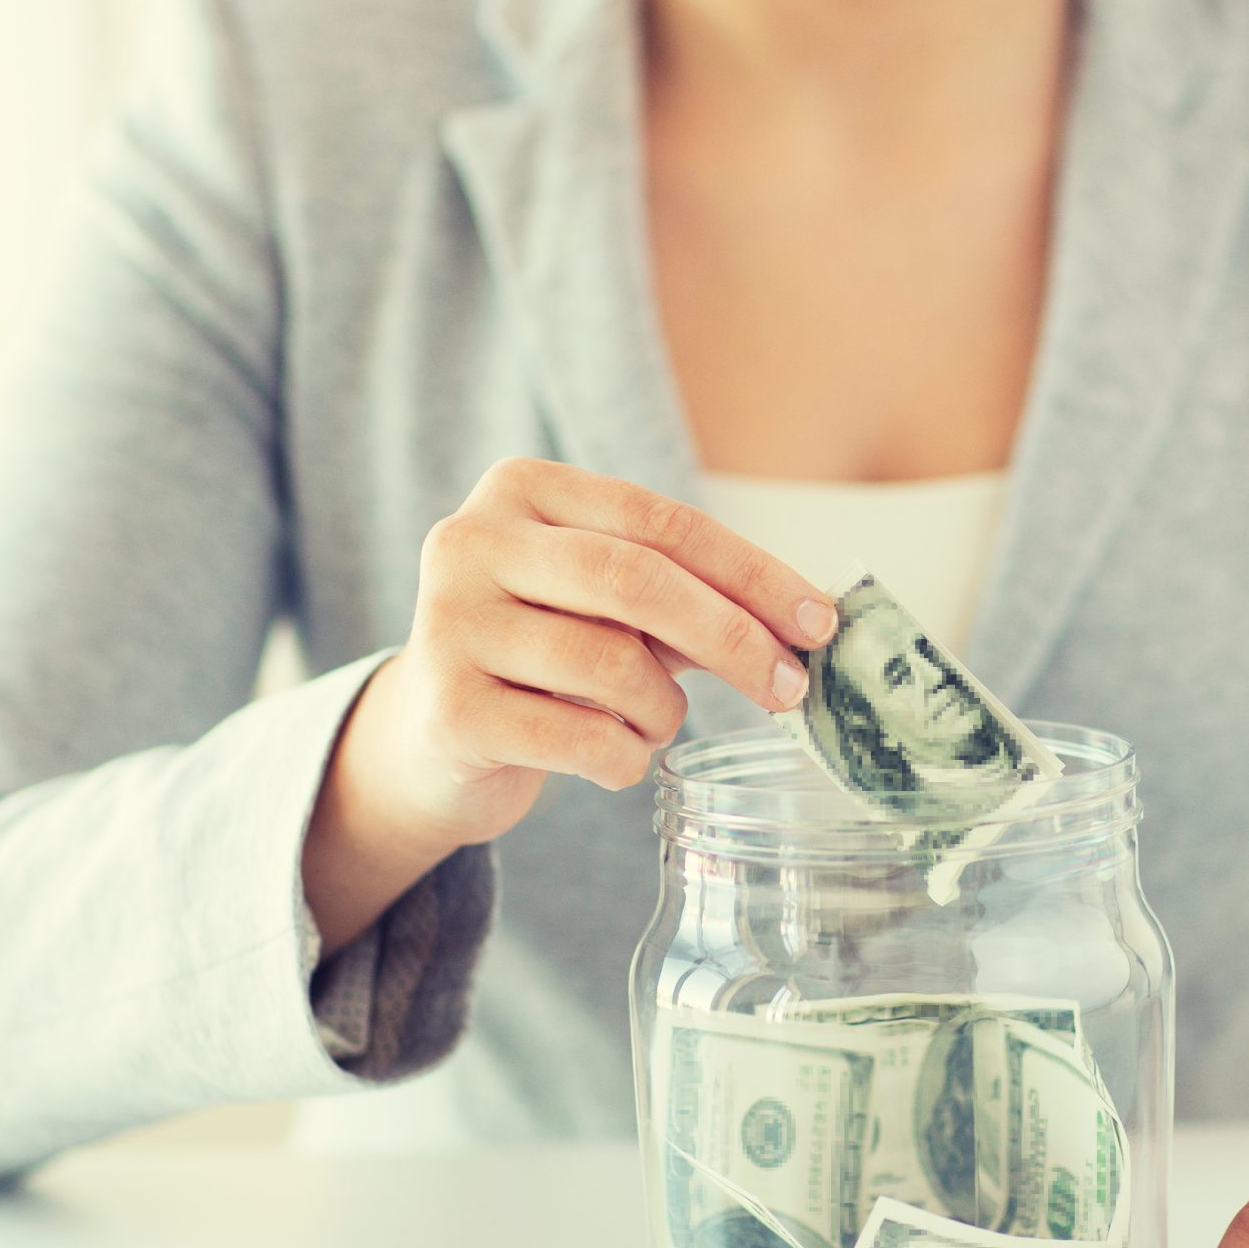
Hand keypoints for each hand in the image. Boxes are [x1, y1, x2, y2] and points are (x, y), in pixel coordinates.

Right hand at [302, 458, 835, 947]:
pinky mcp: (448, 708)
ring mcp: (449, 623)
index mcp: (521, 489)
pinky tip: (614, 758)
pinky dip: (624, 758)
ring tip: (652, 723)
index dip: (751, 573)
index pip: (661, 520)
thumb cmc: (545, 660)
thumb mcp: (611, 608)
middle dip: (733, 639)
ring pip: (610, 665)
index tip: (820, 623)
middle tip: (789, 689)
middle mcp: (471, 541)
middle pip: (636, 581)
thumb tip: (810, 623)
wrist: (428, 740)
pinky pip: (580, 738)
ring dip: (662, 710)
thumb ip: (692, 597)